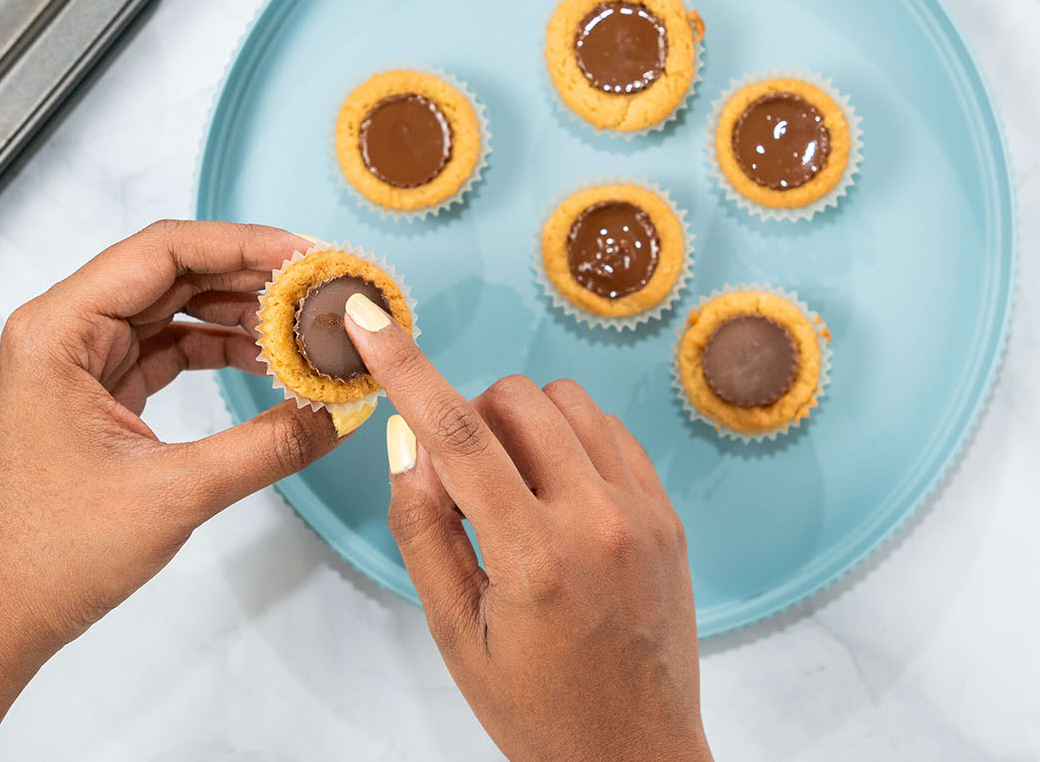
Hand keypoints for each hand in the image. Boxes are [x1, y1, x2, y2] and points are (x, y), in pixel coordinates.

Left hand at [0, 219, 340, 655]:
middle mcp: (63, 331)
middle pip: (173, 270)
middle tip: (320, 288)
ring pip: (174, 306)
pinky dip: (220, 348)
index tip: (305, 256)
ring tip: (305, 327)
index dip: (243, 245)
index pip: (164, 252)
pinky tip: (267, 361)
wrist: (2, 615)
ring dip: (240, 313)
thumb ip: (268, 445)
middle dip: (251, 277)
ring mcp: (79, 359)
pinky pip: (169, 346)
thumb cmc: (51, 554)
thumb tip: (338, 412)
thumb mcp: (175, 493)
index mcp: (58, 331)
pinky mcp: (97, 390)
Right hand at [343, 294, 710, 761]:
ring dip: (524, 426)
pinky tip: (558, 495)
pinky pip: (612, 431)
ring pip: (568, 403)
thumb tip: (409, 441)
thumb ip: (424, 529)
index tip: (372, 321)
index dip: (405, 367)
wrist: (635, 754)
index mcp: (536, 559)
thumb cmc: (537, 708)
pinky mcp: (668, 513)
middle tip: (465, 484)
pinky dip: (571, 442)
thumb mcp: (455, 633)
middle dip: (471, 420)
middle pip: (516, 401)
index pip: (457, 434)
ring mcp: (644, 512)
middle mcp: (600, 522)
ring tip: (514, 493)